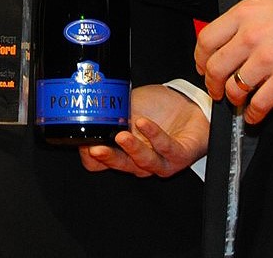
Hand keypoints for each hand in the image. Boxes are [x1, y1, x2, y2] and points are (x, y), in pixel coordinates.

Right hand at [79, 84, 208, 177]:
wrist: (188, 105)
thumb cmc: (157, 109)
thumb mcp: (127, 107)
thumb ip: (110, 113)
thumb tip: (88, 109)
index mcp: (123, 152)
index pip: (100, 164)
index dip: (90, 156)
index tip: (83, 142)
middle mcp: (140, 161)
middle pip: (120, 166)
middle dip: (107, 157)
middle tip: (95, 148)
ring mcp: (161, 161)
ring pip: (144, 162)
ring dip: (131, 149)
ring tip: (122, 135)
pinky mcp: (180, 155)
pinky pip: (166, 148)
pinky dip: (154, 135)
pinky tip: (144, 123)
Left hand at [195, 0, 272, 122]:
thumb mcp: (266, 2)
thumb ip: (245, 20)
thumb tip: (229, 39)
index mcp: (243, 14)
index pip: (206, 40)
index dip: (200, 58)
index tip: (203, 65)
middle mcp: (251, 35)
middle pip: (215, 67)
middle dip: (212, 83)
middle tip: (215, 88)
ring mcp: (267, 58)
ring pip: (234, 88)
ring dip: (232, 99)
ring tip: (236, 100)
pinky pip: (260, 103)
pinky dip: (253, 114)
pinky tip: (253, 114)